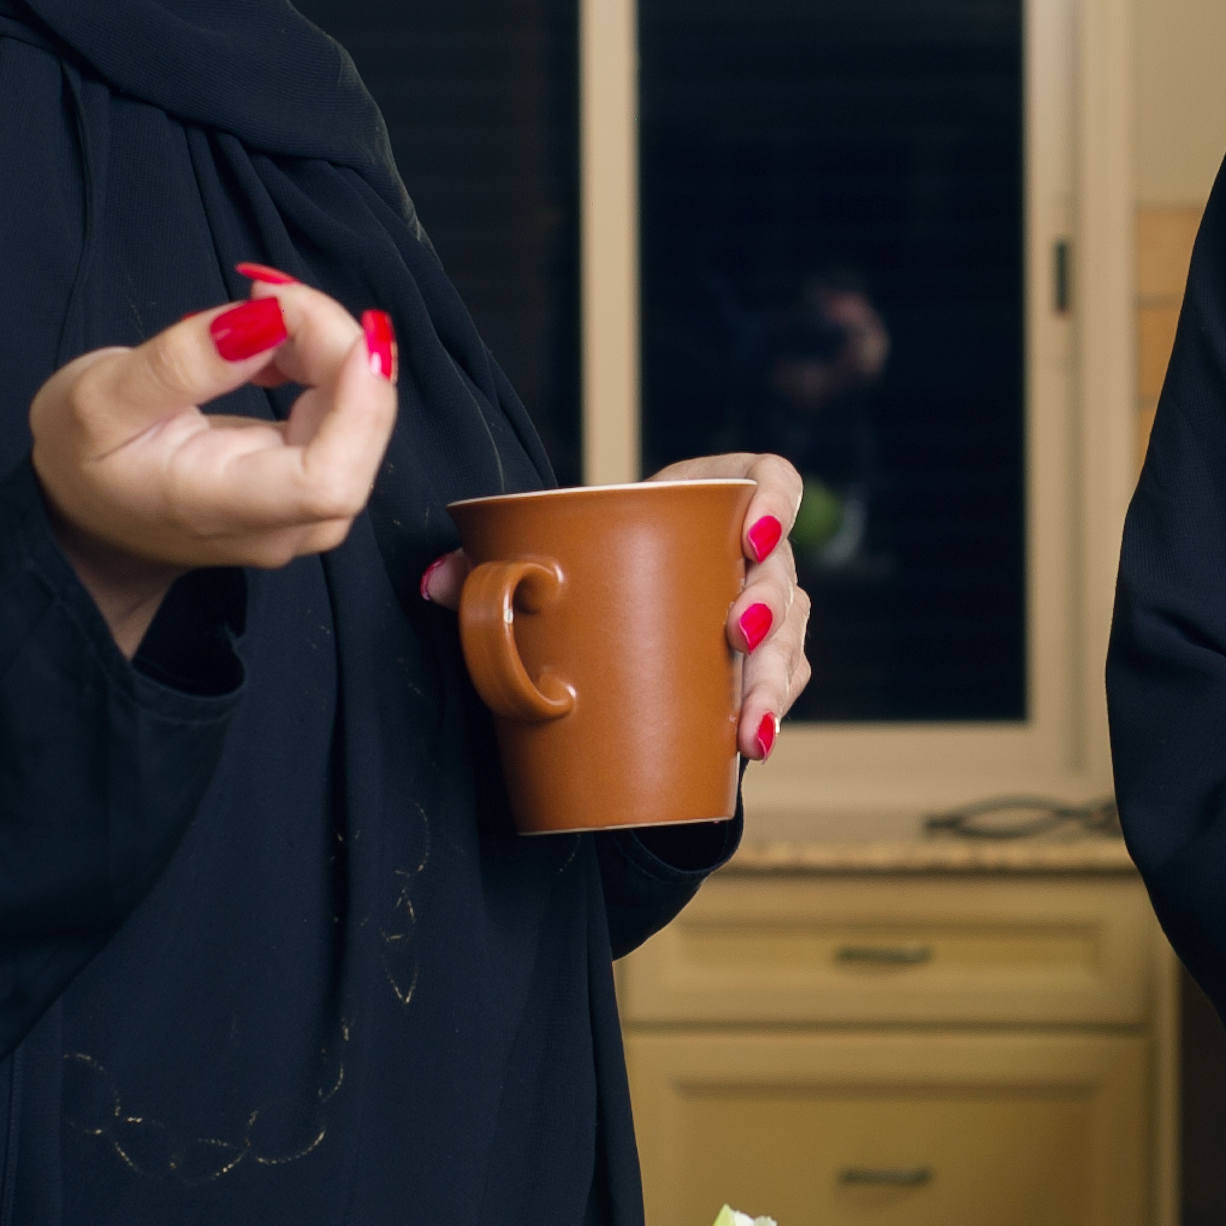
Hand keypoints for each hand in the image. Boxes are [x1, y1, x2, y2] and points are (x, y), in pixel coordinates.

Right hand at [31, 273, 395, 653]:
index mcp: (220, 509)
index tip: (341, 334)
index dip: (358, 406)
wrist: (83, 518)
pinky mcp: (310, 487)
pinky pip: (346, 422)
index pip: (328, 482)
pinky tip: (277, 346)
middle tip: (273, 295)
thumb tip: (264, 322)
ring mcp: (301, 513)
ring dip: (332, 353)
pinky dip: (326, 367)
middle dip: (337, 350)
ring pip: (360, 427)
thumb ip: (179, 365)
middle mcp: (278, 525)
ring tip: (267, 313)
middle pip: (357, 443)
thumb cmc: (83, 460)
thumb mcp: (96, 399)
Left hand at [415, 453, 816, 777]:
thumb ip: (487, 562)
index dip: (777, 500)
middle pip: (782, 571)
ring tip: (748, 730)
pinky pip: (778, 686)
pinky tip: (748, 746)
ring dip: (772, 682)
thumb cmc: (582, 570)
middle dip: (770, 608)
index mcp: (706, 502)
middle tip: (739, 635)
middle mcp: (744, 556)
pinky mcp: (751, 668)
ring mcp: (757, 613)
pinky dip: (767, 714)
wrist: (599, 623)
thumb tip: (435, 584)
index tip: (752, 534)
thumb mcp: (547, 556)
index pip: (771, 479)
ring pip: (789, 639)